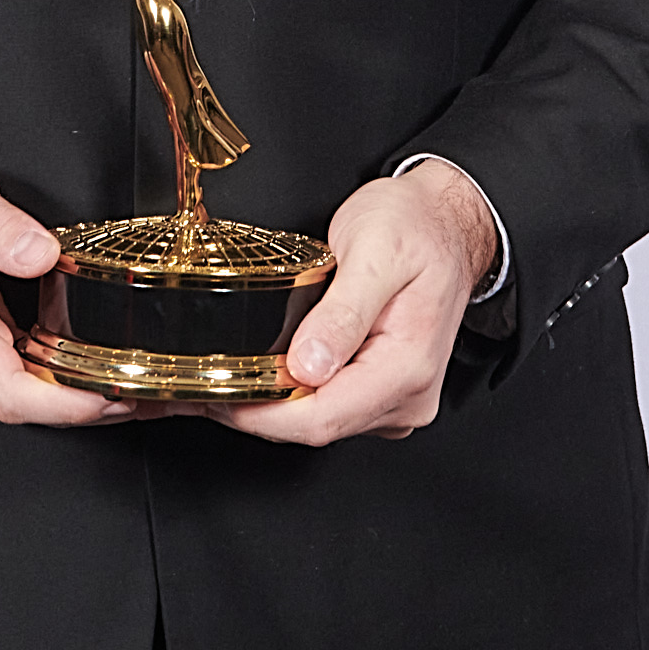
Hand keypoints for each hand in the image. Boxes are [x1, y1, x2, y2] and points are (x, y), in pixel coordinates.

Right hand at [0, 151, 138, 427]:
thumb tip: (39, 253)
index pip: (11, 393)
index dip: (67, 405)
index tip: (115, 396)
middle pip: (29, 407)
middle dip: (94, 406)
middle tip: (157, 393)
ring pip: (28, 400)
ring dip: (84, 398)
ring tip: (146, 386)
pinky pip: (22, 382)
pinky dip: (64, 383)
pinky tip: (102, 370)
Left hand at [211, 160, 496, 446]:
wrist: (447, 222)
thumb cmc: (416, 227)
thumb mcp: (376, 250)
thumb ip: (343, 311)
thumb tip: (308, 366)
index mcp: (408, 366)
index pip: (321, 418)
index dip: (260, 415)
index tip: (215, 397)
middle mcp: (407, 394)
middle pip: (316, 427)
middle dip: (254, 412)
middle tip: (201, 385)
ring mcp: (397, 398)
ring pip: (319, 423)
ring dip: (269, 407)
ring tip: (222, 379)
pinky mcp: (382, 393)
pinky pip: (329, 409)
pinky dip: (290, 399)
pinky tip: (261, 377)